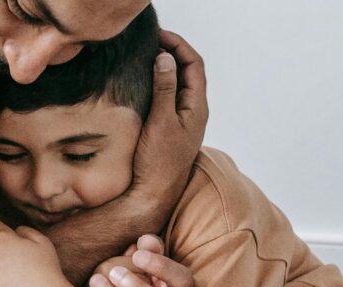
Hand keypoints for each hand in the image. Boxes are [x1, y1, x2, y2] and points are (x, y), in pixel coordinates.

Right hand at [132, 30, 207, 201]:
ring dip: (166, 67)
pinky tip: (144, 83)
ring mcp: (184, 120)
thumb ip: (164, 88)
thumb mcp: (160, 121)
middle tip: (151, 42)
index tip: (159, 36)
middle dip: (173, 52)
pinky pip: (170, 97)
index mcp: (197, 107)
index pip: (194, 64)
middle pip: (189, 71)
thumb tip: (165, 58)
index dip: (179, 45)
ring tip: (146, 57)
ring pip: (179, 84)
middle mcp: (194, 111)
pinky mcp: (172, 128)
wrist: (154, 195)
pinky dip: (160, 83)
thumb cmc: (159, 162)